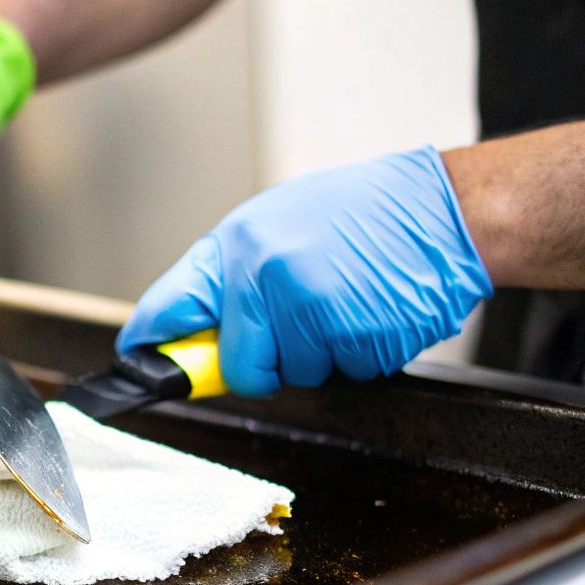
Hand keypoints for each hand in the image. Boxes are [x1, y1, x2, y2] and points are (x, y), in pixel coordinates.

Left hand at [118, 147, 491, 395]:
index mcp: (239, 244)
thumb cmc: (368, 214)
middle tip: (298, 332)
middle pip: (237, 366)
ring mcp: (307, 307)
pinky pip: (338, 374)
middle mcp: (264, 274)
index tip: (140, 369)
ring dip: (318, 356)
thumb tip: (192, 330)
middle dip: (263, 365)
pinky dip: (356, 357)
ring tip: (347, 302)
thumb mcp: (282, 222)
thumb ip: (235, 276)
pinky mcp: (350, 335)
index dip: (154, 349)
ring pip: (292, 374)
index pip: (171, 308)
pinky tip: (372, 311)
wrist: (445, 210)